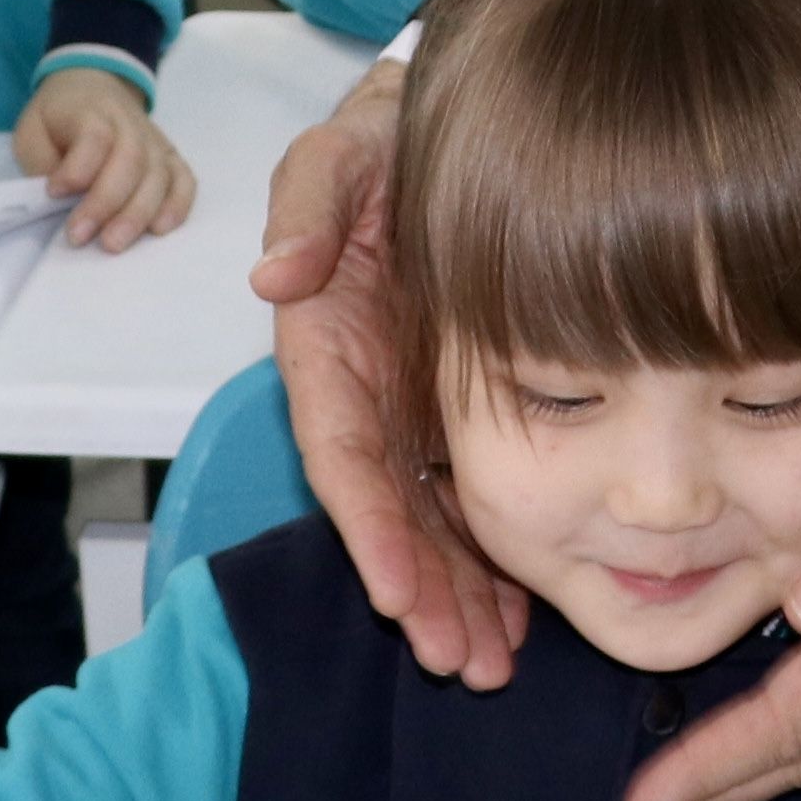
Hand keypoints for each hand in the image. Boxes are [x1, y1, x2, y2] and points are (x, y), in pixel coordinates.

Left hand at [16, 68, 194, 250]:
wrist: (92, 86)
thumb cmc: (58, 118)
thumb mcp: (32, 130)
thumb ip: (41, 162)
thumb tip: (58, 200)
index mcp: (91, 111)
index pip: (95, 137)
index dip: (77, 169)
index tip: (53, 192)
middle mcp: (130, 124)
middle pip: (130, 161)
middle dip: (105, 203)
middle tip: (79, 236)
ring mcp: (154, 142)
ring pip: (158, 176)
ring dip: (137, 214)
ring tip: (113, 244)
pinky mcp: (169, 158)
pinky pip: (184, 181)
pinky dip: (177, 205)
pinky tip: (159, 229)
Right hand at [250, 69, 520, 677]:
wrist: (441, 135)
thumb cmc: (380, 142)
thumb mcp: (337, 156)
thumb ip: (308, 209)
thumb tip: (273, 276)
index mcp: (327, 350)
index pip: (341, 454)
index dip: (367, 526)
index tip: (392, 589)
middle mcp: (367, 398)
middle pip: (389, 513)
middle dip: (418, 591)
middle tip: (458, 661)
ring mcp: (415, 413)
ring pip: (433, 523)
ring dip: (457, 596)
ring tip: (492, 664)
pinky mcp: (464, 415)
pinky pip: (477, 498)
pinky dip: (495, 561)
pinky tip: (526, 615)